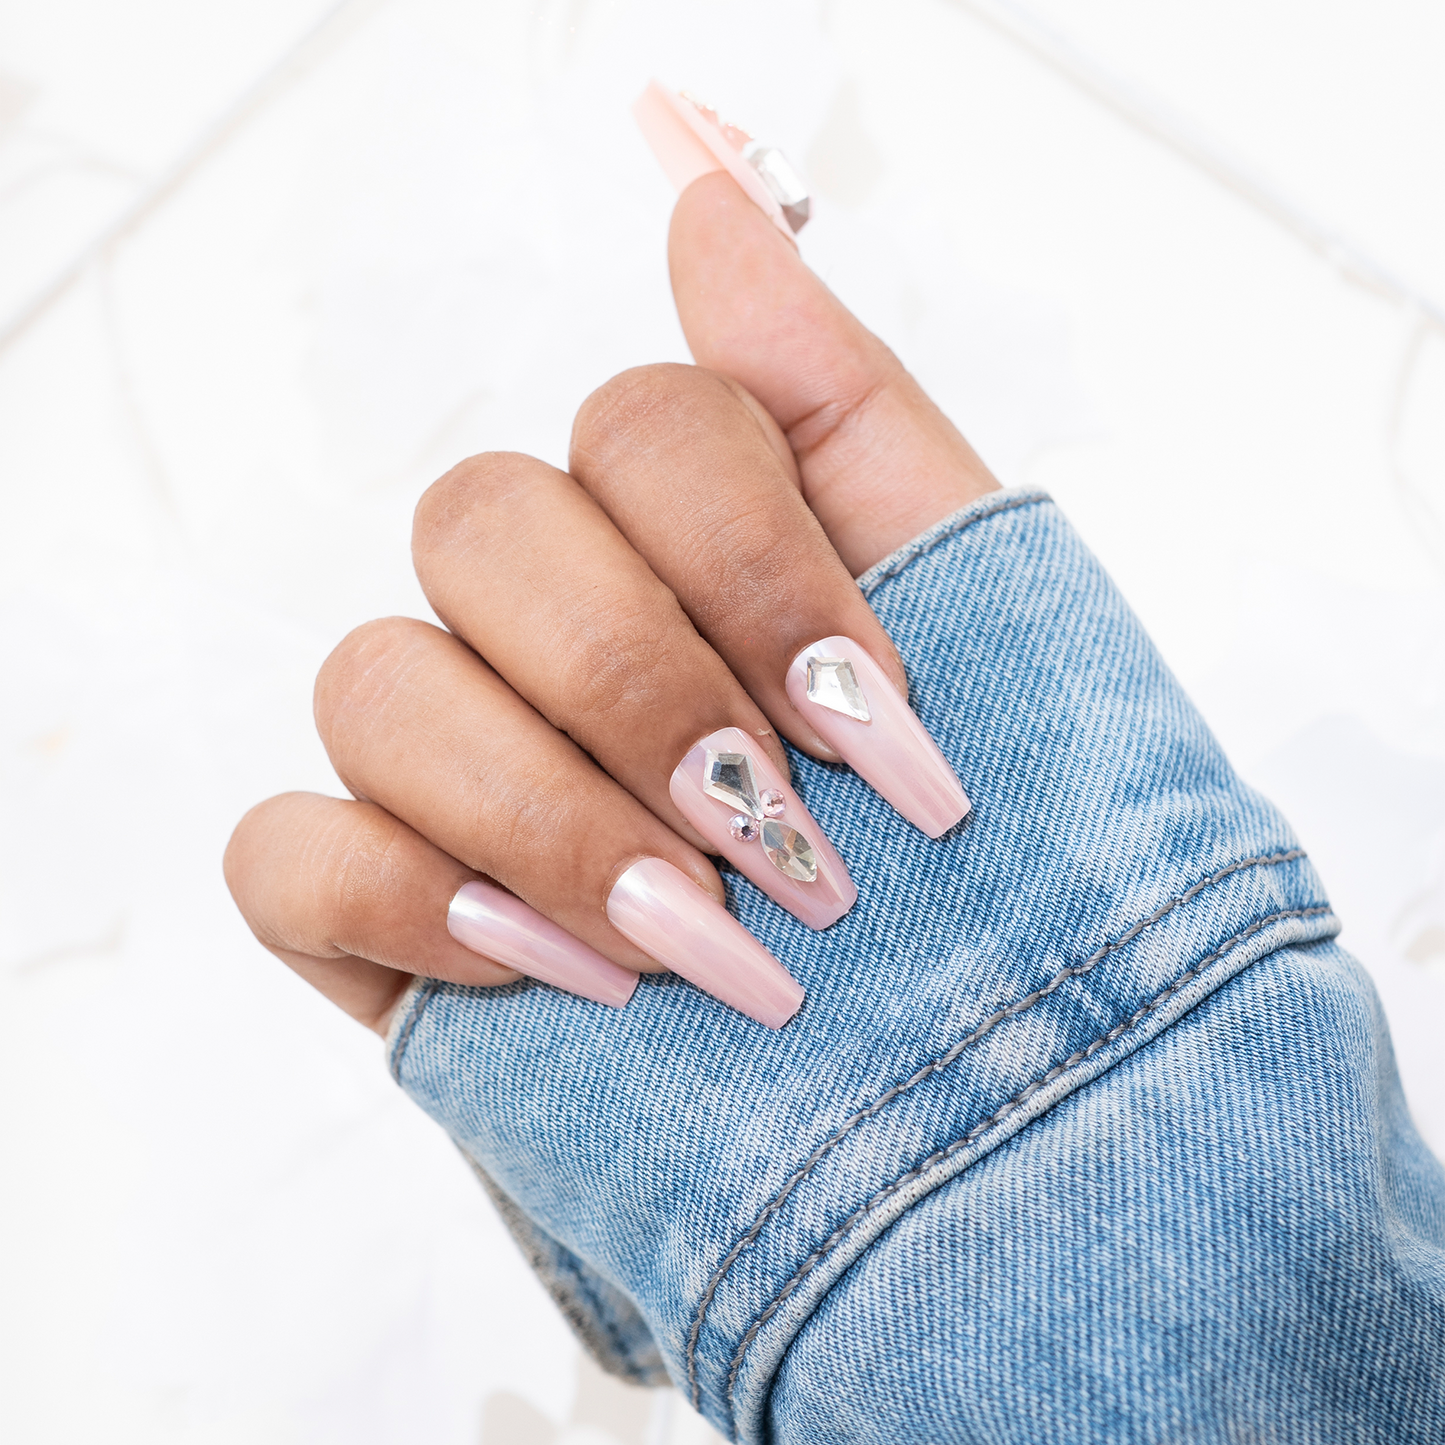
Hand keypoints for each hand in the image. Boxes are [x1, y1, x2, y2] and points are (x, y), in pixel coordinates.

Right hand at [224, 169, 996, 1033]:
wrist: (951, 1091)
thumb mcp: (968, 616)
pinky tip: (562, 978)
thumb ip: (840, 402)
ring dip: (543, 811)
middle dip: (643, 690)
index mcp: (680, 537)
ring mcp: (447, 760)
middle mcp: (546, 621)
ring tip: (691, 941)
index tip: (880, 737)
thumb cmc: (972, 857)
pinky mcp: (374, 907)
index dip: (760, 569)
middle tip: (784, 851)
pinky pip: (284, 852)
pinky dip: (416, 903)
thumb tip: (707, 198)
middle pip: (482, 523)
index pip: (644, 426)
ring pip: (374, 678)